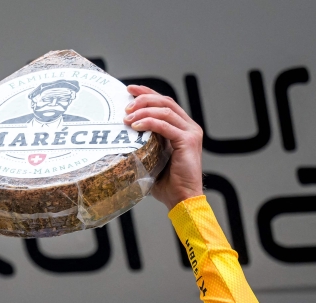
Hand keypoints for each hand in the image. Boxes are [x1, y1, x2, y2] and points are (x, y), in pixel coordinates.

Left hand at [124, 85, 203, 210]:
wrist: (182, 199)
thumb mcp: (153, 158)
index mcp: (182, 128)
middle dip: (143, 98)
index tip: (129, 90)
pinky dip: (149, 122)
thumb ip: (146, 144)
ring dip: (143, 110)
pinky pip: (165, 125)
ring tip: (127, 118)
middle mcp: (189, 127)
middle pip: (165, 101)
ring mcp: (191, 132)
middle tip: (125, 104)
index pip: (164, 103)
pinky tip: (136, 126)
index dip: (147, 93)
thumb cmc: (168, 184)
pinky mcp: (188, 141)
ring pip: (165, 110)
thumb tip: (124, 137)